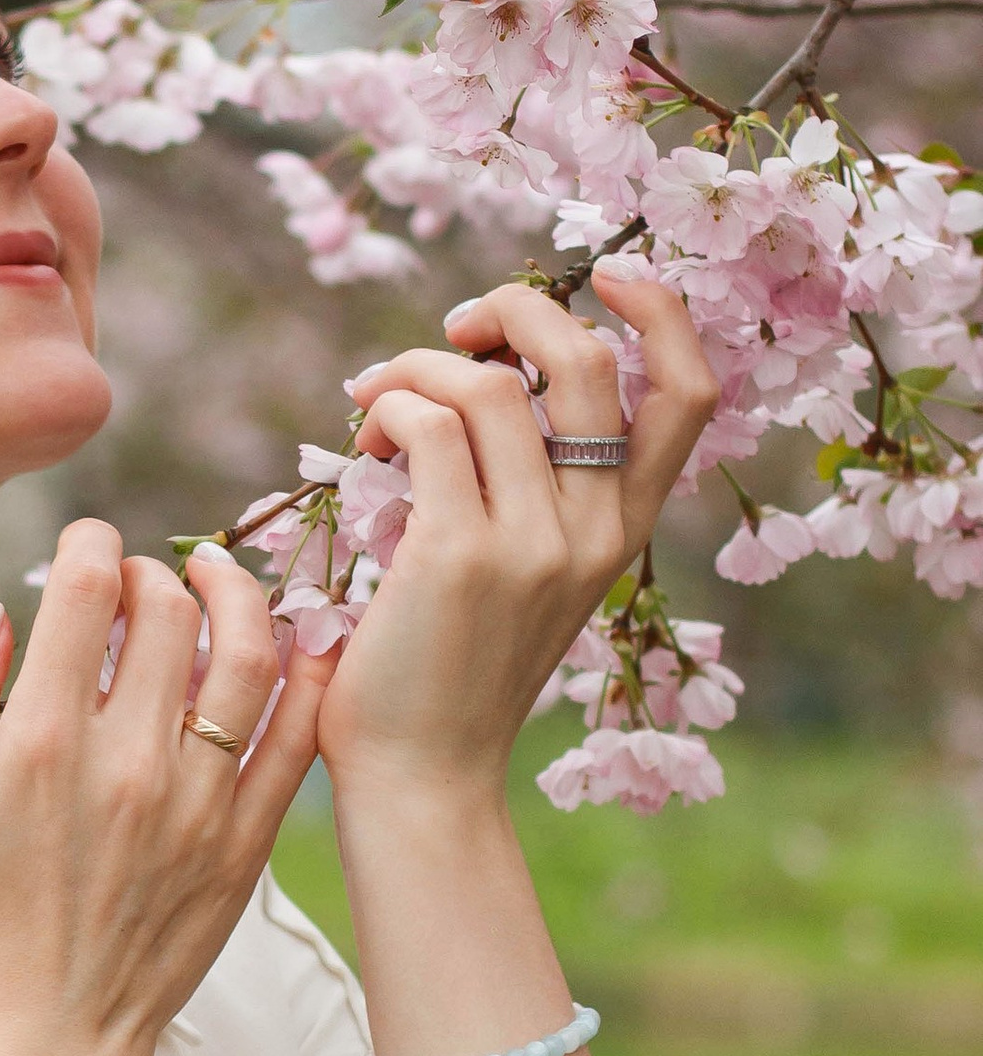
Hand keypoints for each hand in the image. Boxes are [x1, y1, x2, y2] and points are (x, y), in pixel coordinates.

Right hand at [0, 517, 334, 1055]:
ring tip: (213, 584)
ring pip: (247, 657)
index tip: (85, 544)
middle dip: (152, 570)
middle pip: (170, 612)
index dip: (89, 544)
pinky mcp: (243, 844)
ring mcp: (197, 803)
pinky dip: (305, 675)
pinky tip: (292, 644)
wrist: (48, 1044)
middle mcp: (128, 763)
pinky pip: (297, 737)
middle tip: (136, 578)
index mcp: (39, 747)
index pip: (86, 592)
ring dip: (236, 598)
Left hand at [314, 259, 719, 806]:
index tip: (602, 277)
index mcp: (622, 531)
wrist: (423, 778)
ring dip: (421, 365)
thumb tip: (486, 378)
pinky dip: (389, 406)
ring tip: (378, 403)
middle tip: (454, 331)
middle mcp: (595, 532)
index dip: (660, 313)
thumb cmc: (451, 672)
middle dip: (513, 309)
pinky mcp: (458, 555)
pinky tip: (366, 441)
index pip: (688, 396)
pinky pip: (429, 424)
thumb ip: (533, 489)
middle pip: (586, 359)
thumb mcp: (524, 574)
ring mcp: (532, 544)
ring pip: (493, 385)